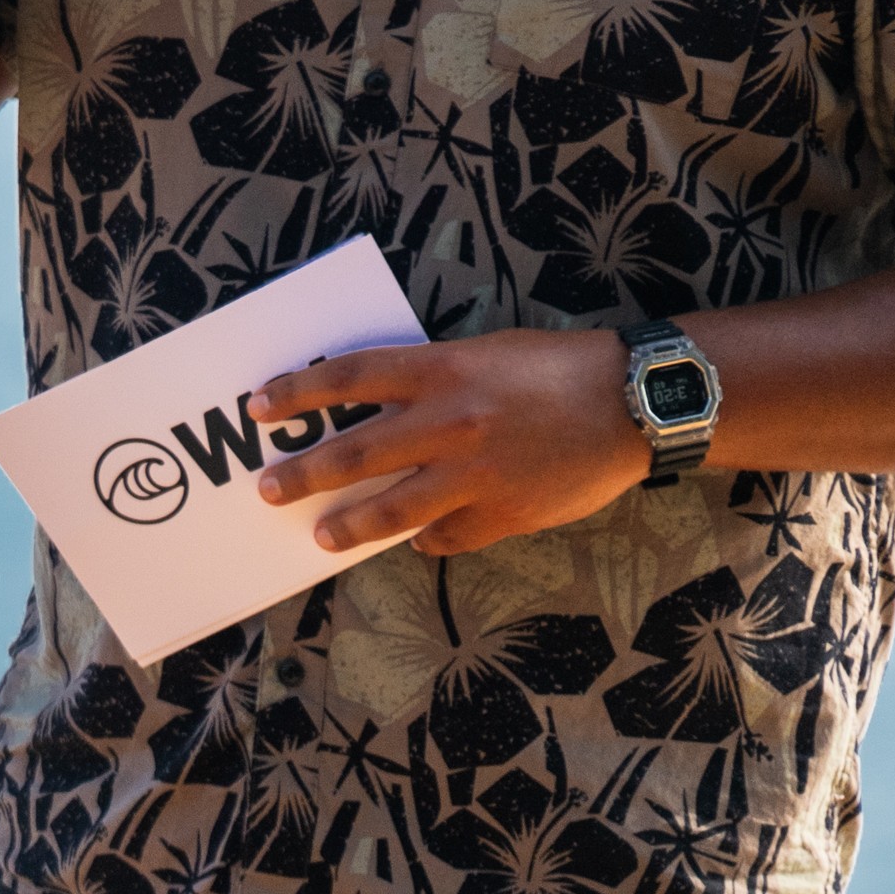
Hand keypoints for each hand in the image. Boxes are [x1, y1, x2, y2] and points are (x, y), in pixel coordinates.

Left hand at [247, 330, 648, 554]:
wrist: (636, 402)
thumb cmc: (558, 366)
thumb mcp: (483, 353)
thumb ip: (431, 378)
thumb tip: (378, 404)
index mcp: (439, 371)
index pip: (346, 378)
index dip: (297, 393)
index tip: (258, 407)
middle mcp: (447, 423)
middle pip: (354, 454)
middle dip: (303, 474)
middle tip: (268, 488)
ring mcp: (475, 474)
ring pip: (393, 510)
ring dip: (350, 525)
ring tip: (322, 535)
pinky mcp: (506, 513)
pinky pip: (450, 536)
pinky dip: (428, 540)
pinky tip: (416, 541)